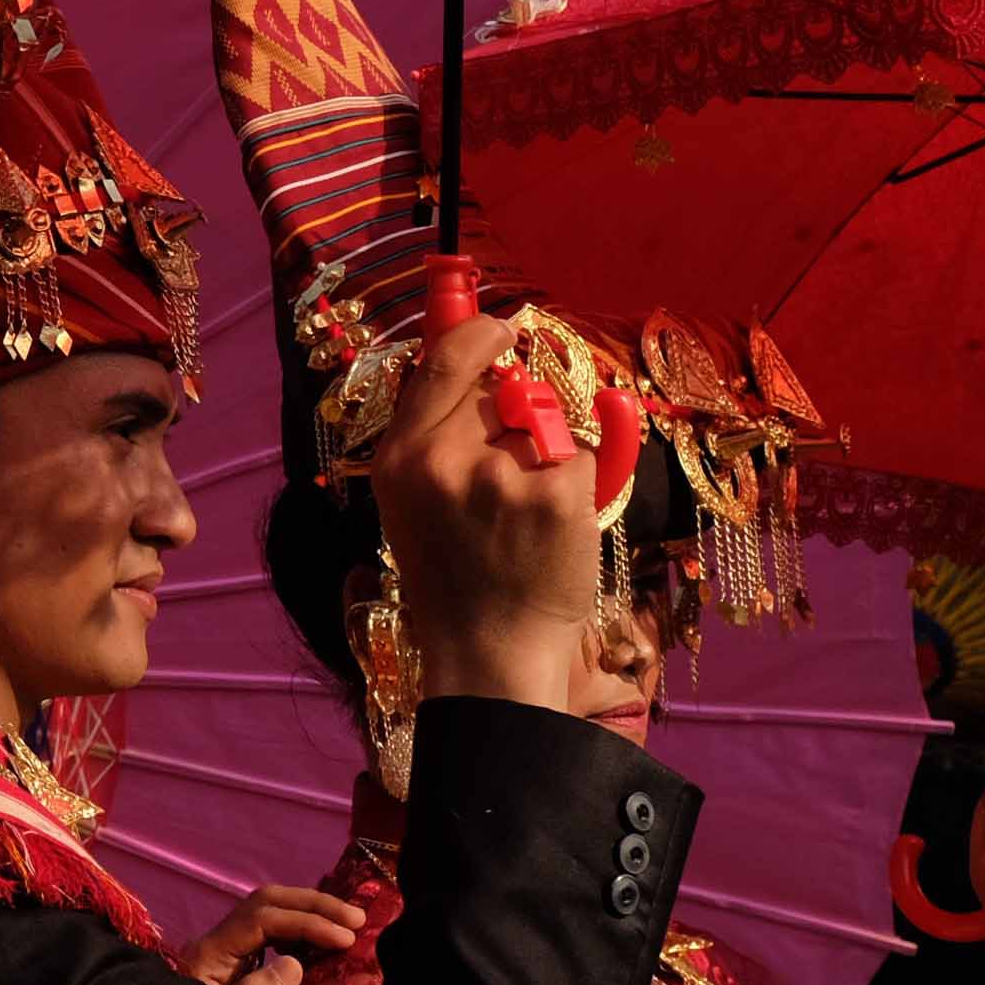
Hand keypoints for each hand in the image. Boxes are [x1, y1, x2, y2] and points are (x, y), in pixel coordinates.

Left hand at [183, 885, 364, 984]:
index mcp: (209, 954)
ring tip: (347, 924)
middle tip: (356, 919)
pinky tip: (321, 941)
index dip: (305, 923)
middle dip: (312, 904)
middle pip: (265, 902)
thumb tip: (293, 963)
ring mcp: (223, 949)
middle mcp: (215, 941)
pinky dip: (297, 929)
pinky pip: (267, 931)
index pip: (262, 919)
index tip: (344, 939)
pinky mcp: (231, 961)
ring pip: (266, 911)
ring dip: (307, 911)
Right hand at [369, 315, 597, 711]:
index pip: (441, 362)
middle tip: (513, 474)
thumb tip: (478, 365)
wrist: (486, 655)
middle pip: (502, 393)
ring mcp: (500, 476)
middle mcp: (442, 459)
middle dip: (520, 417)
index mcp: (400, 458)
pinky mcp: (554, 496)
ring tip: (526, 519)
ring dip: (550, 457)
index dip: (476, 335)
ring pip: (547, 427)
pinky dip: (582, 487)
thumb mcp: (410, 505)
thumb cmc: (454, 580)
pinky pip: (584, 459)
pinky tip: (555, 531)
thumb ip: (433, 437)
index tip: (503, 329)